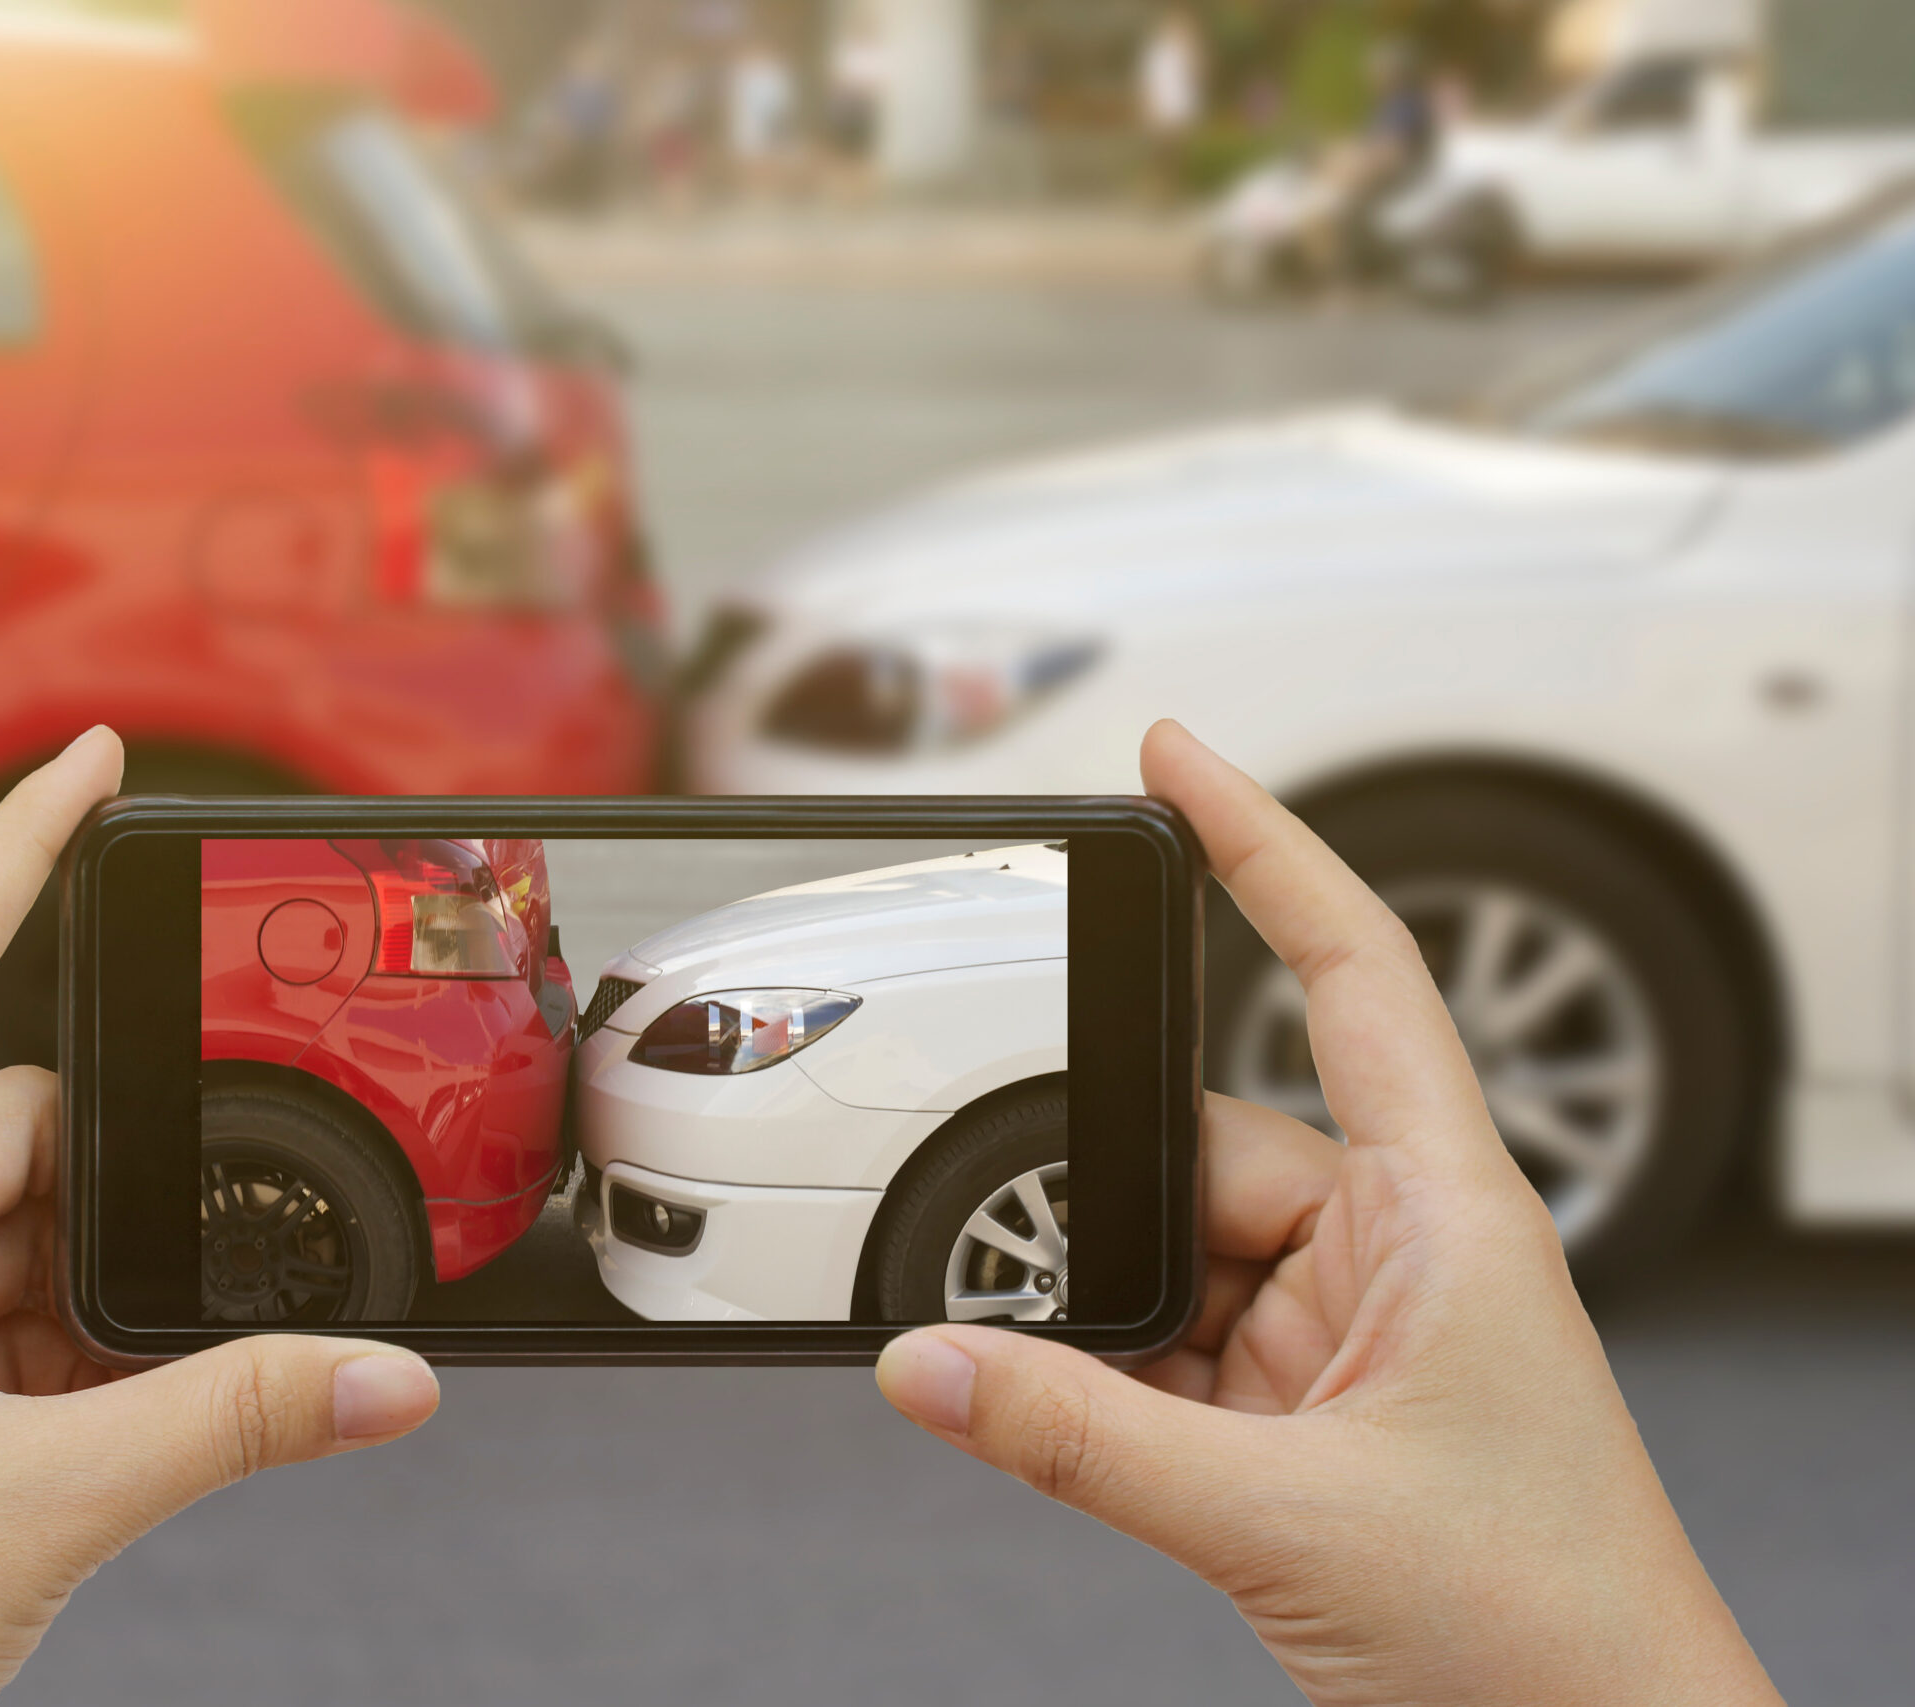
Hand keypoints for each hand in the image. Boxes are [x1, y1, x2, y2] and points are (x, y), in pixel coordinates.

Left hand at [0, 729, 440, 1706]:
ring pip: (5, 1227)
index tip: (91, 758)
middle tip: (192, 1287)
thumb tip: (386, 1376)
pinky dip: (53, 1349)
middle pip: (11, 1132)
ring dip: (87, 1298)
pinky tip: (87, 1426)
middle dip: (116, 1201)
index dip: (20, 846)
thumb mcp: (50, 1505)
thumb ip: (238, 1418)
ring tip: (108, 1414)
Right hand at [875, 722, 1781, 1706]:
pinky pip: (1169, 1350)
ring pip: (1173, 1256)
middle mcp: (1396, 1250)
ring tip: (1061, 1380)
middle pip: (1205, 1145)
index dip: (1266, 847)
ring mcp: (1346, 1333)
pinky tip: (1077, 1416)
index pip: (1350, 973)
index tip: (1178, 760)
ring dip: (1109, 1317)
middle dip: (1108, 1203)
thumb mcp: (1285, 1519)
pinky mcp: (1303, 1413)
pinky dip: (1110, 1380)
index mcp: (1447, 1212)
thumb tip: (929, 1365)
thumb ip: (1080, 1440)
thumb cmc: (1550, 1631)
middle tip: (1029, 1270)